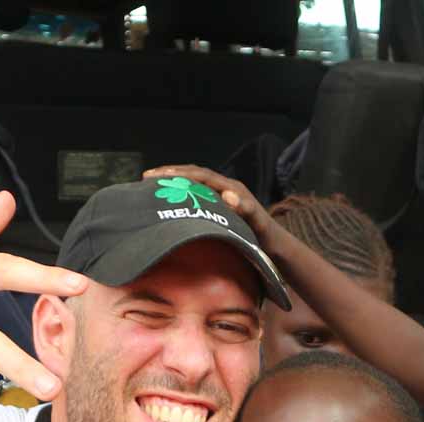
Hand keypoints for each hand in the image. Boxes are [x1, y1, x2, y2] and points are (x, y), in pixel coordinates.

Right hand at [141, 164, 281, 247]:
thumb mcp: (258, 223)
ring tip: (152, 185)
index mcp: (232, 188)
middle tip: (147, 177)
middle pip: (194, 174)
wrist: (276, 244)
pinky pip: (197, 194)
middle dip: (171, 173)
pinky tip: (169, 200)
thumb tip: (228, 195)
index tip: (159, 176)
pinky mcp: (220, 204)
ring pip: (194, 182)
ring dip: (174, 181)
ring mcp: (223, 195)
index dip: (179, 174)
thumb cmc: (266, 236)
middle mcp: (226, 187)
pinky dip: (182, 193)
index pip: (201, 175)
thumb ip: (246, 209)